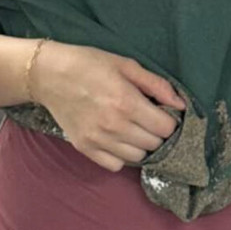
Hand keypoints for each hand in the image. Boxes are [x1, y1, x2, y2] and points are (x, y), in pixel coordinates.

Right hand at [34, 42, 187, 172]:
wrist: (49, 75)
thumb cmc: (89, 64)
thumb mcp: (126, 65)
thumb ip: (157, 85)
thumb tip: (181, 104)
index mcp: (127, 102)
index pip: (166, 128)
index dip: (169, 120)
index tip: (162, 112)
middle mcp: (114, 125)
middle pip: (154, 144)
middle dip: (157, 133)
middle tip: (147, 119)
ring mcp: (98, 140)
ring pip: (137, 157)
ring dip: (141, 145)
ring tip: (133, 128)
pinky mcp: (85, 148)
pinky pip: (115, 165)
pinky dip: (122, 156)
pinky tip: (118, 139)